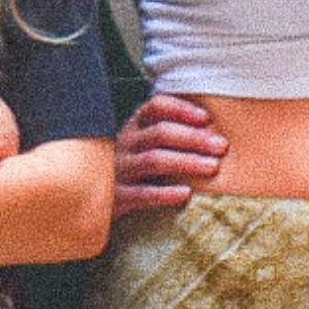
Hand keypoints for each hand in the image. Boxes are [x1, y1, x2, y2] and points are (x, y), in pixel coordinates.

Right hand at [112, 94, 225, 218]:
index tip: (206, 118)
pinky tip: (186, 193)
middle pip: (160, 133)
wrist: (86, 202)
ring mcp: (117, 170)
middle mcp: (124, 144)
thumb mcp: (140, 148)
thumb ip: (166, 137)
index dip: (181, 109)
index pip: (156, 107)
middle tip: (221, 146)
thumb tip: (213, 130)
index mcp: (133, 128)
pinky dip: (165, 193)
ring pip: (154, 160)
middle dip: (194, 138)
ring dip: (186, 161)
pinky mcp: (114, 198)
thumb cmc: (128, 173)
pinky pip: (142, 194)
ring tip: (212, 167)